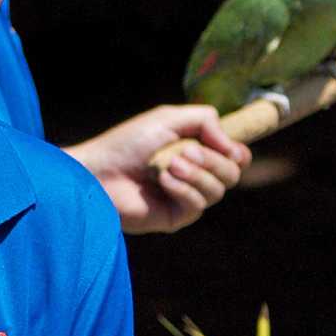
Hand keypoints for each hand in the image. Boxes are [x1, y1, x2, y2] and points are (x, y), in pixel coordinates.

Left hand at [64, 105, 249, 234]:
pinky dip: (183, 189)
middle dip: (213, 160)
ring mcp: (185, 197)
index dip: (237, 152)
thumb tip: (233, 145)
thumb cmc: (127, 143)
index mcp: (196, 151)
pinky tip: (162, 181)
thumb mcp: (168, 118)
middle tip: (186, 152)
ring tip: (168, 165)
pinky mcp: (175, 217)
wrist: (98, 171)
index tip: (229, 148)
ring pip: (218, 190)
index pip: (236, 157)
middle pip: (232, 174)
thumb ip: (205, 120)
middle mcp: (194, 175)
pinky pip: (197, 205)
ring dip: (196, 174)